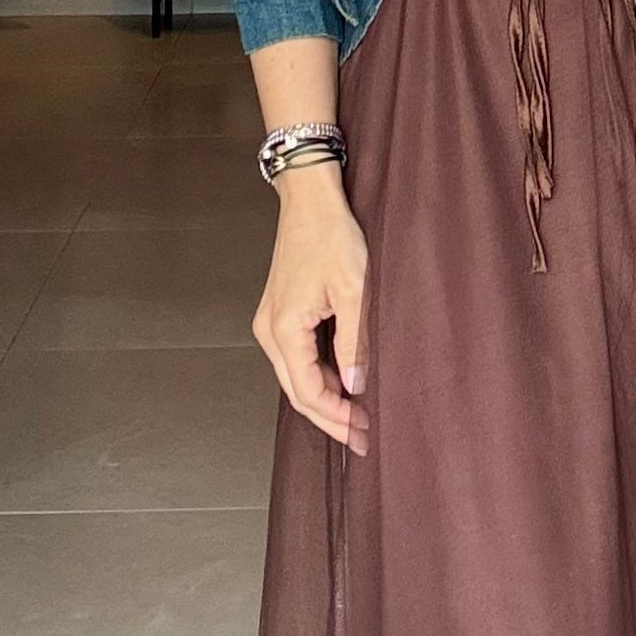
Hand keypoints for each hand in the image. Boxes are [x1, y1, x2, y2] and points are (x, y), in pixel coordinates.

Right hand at [254, 162, 369, 454]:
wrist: (310, 199)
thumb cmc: (331, 236)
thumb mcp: (354, 290)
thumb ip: (355, 342)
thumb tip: (357, 387)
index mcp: (283, 330)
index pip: (309, 393)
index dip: (338, 418)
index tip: (366, 433)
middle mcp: (269, 331)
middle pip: (299, 391)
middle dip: (332, 417)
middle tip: (365, 436)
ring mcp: (272, 322)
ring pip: (298, 375)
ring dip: (328, 396)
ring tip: (360, 413)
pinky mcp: (281, 312)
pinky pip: (299, 355)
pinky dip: (321, 373)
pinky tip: (346, 379)